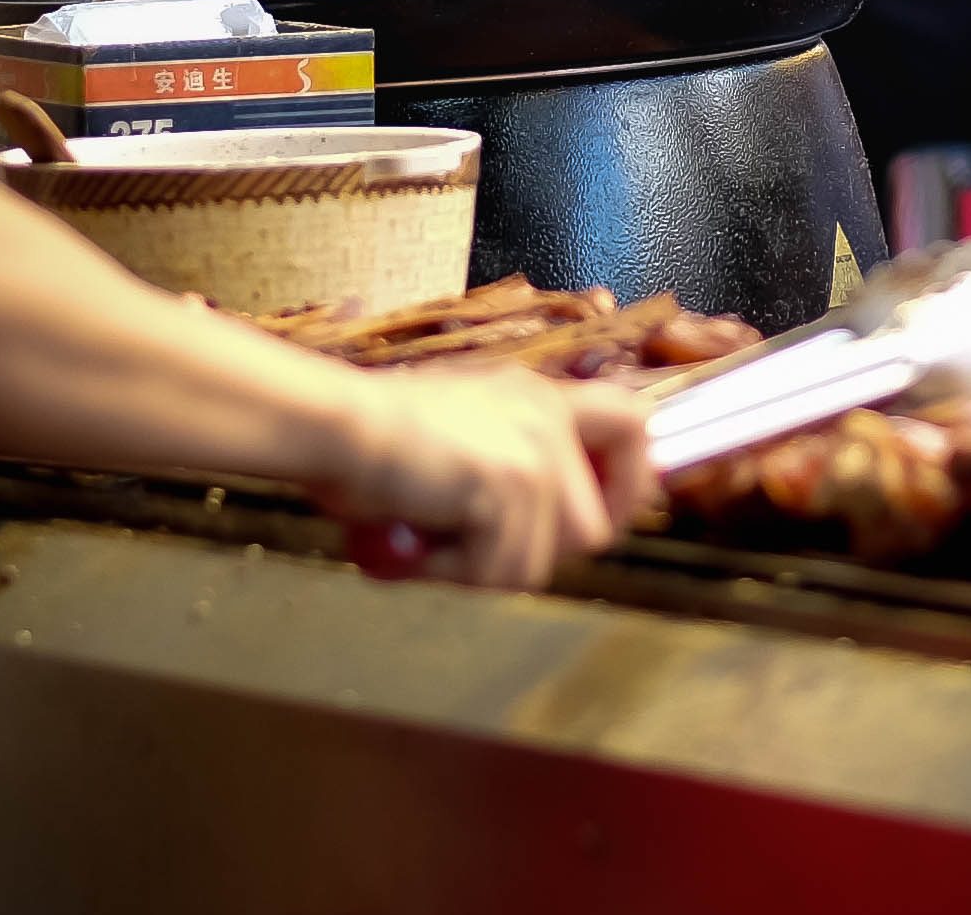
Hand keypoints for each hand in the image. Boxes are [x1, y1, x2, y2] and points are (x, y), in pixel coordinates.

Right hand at [312, 365, 659, 590]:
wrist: (335, 426)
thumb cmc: (372, 437)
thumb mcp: (458, 433)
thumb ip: (506, 464)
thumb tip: (536, 531)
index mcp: (539, 400)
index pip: (635, 426)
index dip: (631, 481)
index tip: (603, 515)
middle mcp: (548, 419)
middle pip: (592, 529)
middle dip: (533, 557)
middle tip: (471, 550)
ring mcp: (535, 454)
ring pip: (540, 562)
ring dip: (481, 568)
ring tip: (430, 537)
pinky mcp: (511, 486)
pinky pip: (501, 568)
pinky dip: (454, 570)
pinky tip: (420, 538)